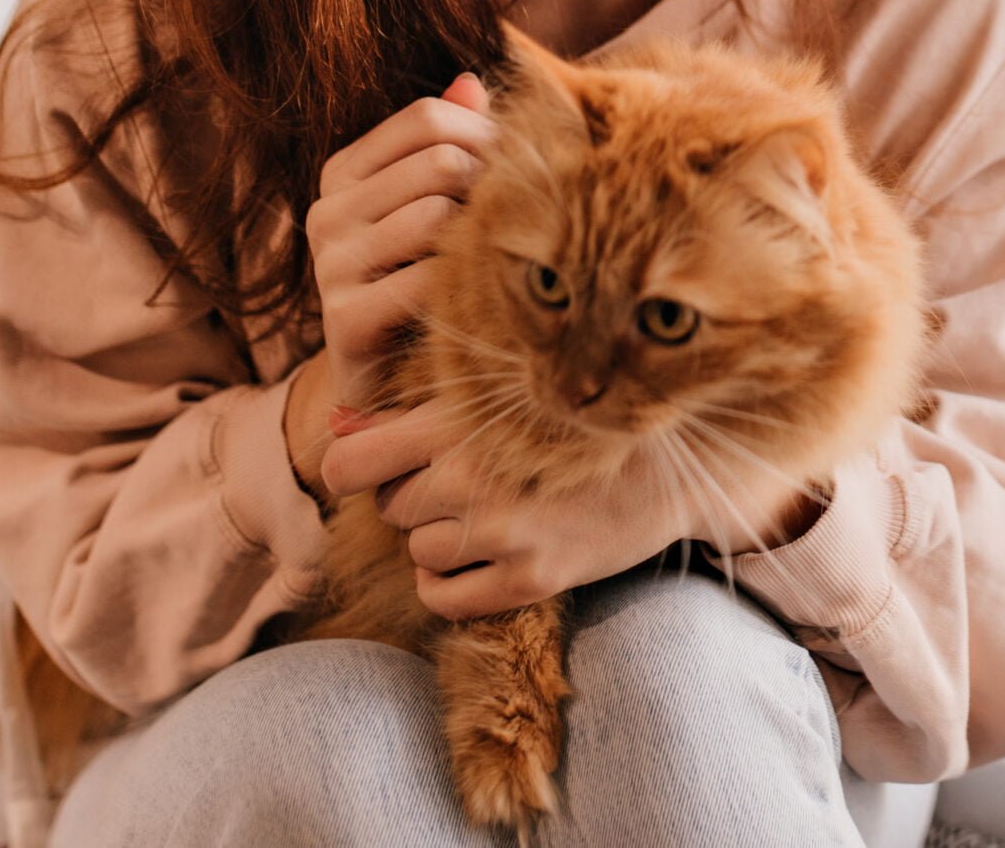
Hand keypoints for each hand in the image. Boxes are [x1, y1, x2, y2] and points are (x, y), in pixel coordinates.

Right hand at [292, 71, 495, 488]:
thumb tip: (476, 80)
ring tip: (490, 267)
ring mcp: (330, 264)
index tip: (512, 174)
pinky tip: (473, 303)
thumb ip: (452, 145)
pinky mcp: (343, 318)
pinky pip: (428, 278)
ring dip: (479, 241)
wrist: (388, 384)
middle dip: (491, 189)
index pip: (428, 117)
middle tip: (512, 229)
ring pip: (438, 215)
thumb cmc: (424, 280)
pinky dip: (463, 288)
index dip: (485, 137)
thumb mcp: (434, 208)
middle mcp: (326, 211)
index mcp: (344, 172)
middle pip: (440, 163)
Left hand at [321, 401, 826, 620]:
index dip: (354, 467)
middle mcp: (478, 480)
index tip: (372, 467)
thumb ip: (411, 418)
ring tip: (488, 515)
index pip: (351, 464)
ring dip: (439, 539)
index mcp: (465, 425)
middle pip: (392, 507)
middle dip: (416, 497)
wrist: (669, 471)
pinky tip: (485, 557)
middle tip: (467, 481)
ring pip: (417, 551)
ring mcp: (505, 536)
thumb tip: (335, 431)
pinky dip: (451, 583)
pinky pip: (441, 598)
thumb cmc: (577, 427)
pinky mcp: (530, 581)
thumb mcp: (497, 405)